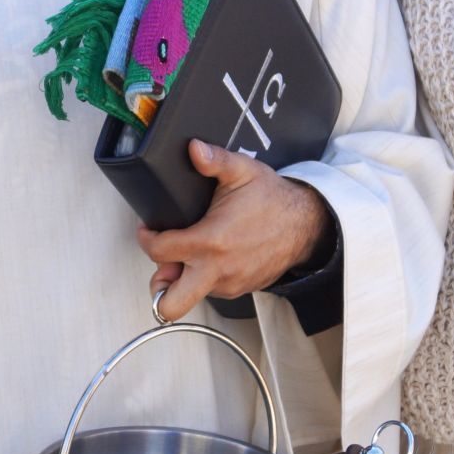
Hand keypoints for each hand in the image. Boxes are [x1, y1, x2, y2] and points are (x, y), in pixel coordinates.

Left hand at [141, 141, 330, 320]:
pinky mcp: (240, 290)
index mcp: (210, 242)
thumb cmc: (274, 200)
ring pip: (191, 293)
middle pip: (171, 304)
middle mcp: (217, 270)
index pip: (159, 252)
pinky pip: (211, 290)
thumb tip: (194, 148)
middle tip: (163, 265)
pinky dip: (205, 277)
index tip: (149, 230)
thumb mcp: (243, 171)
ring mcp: (229, 285)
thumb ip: (215, 160)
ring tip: (191, 252)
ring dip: (184, 277)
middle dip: (159, 289)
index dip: (147, 238)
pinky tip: (212, 256)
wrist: (307, 225)